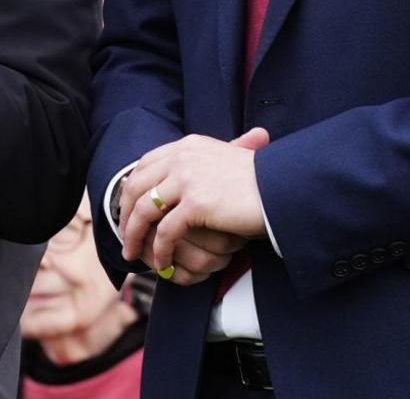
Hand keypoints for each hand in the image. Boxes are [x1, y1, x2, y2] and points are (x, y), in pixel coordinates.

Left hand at [119, 128, 270, 285]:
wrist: (285, 188)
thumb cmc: (261, 181)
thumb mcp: (226, 162)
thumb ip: (200, 166)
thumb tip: (178, 181)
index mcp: (187, 146)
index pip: (145, 165)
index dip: (132, 189)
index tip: (128, 210)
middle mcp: (182, 157)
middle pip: (137, 187)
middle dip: (126, 215)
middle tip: (124, 238)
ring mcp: (187, 179)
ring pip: (144, 211)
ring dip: (134, 236)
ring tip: (133, 255)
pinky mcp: (196, 204)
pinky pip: (165, 232)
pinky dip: (159, 251)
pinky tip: (161, 264)